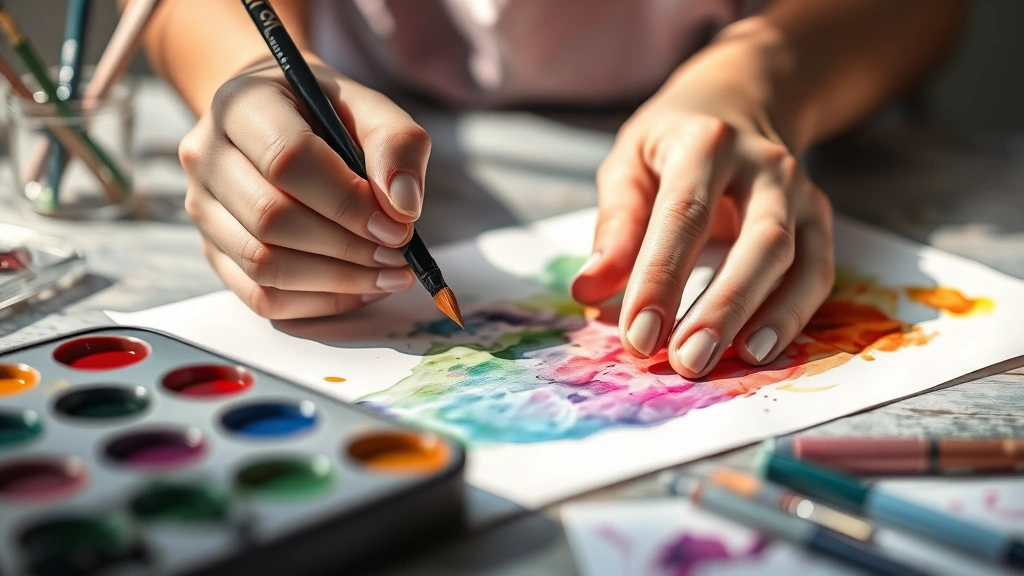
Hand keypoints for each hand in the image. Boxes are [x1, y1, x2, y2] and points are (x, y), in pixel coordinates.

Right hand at [179, 58, 428, 318]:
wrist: (283, 121)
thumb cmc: (329, 114)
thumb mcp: (371, 108)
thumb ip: (397, 145)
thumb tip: (403, 207)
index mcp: (242, 104)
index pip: (286, 160)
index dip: (347, 202)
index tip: (398, 225)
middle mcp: (207, 156)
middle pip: (271, 218)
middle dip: (347, 246)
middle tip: (398, 254)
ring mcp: (203, 208)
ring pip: (263, 264)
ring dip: (337, 280)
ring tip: (388, 274)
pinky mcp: (213, 251)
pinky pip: (261, 295)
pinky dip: (318, 301)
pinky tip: (361, 288)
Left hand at [572, 66, 833, 377]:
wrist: (740, 101)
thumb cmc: (671, 143)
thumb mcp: (629, 164)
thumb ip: (614, 226)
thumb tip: (589, 291)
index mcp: (706, 144)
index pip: (684, 215)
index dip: (661, 279)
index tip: (638, 336)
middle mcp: (765, 164)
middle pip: (757, 241)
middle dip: (723, 307)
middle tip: (687, 361)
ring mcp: (801, 192)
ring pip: (796, 261)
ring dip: (766, 319)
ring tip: (731, 364)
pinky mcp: (819, 220)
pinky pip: (817, 274)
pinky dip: (793, 317)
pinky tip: (760, 352)